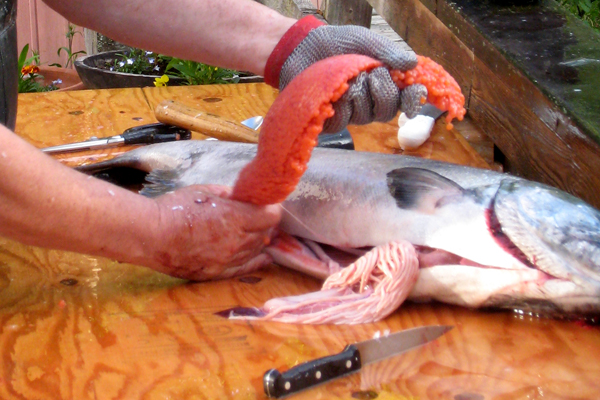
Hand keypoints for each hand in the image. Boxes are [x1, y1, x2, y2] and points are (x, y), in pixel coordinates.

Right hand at [147, 184, 280, 280]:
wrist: (151, 236)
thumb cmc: (175, 209)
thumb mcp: (204, 192)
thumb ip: (228, 194)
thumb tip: (241, 197)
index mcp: (235, 217)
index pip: (271, 216)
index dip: (272, 209)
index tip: (269, 205)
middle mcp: (236, 241)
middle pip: (265, 234)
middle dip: (266, 224)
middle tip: (261, 217)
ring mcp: (227, 260)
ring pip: (256, 251)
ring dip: (260, 241)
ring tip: (258, 233)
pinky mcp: (217, 273)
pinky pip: (244, 269)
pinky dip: (256, 261)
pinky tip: (264, 258)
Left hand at [264, 16, 426, 132]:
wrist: (301, 48)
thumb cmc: (335, 43)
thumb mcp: (364, 41)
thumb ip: (387, 51)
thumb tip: (413, 64)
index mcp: (383, 83)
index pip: (405, 99)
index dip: (412, 99)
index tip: (413, 91)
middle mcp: (370, 101)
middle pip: (387, 111)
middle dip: (381, 91)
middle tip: (370, 73)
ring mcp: (351, 113)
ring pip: (364, 116)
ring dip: (356, 94)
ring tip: (344, 77)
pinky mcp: (331, 120)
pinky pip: (342, 121)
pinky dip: (337, 104)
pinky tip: (331, 91)